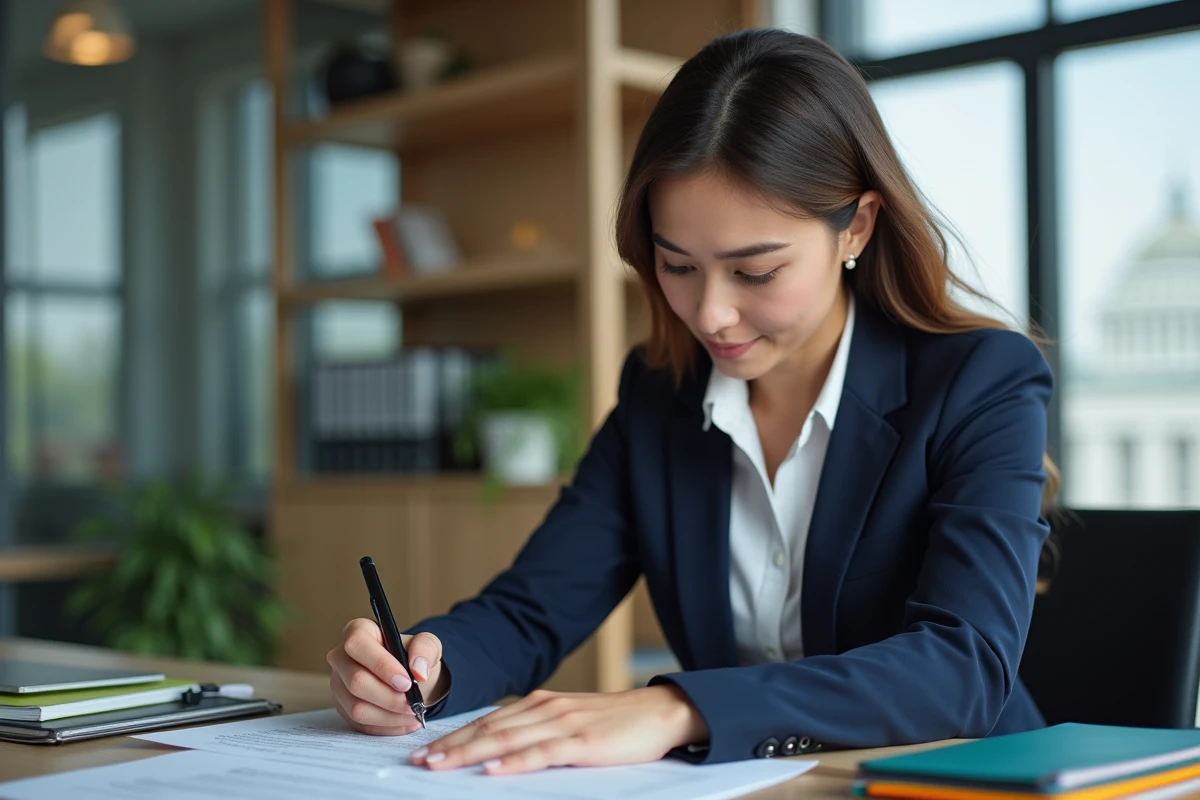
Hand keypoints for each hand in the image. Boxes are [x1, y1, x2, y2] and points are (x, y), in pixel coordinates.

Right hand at [326, 618, 448, 734]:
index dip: (381, 664)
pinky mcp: (343, 708)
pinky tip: (405, 721)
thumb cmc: (413, 656)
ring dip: (390, 716)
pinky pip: (361, 724)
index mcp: (358, 631)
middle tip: (414, 702)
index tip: (406, 682)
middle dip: (389, 697)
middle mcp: (341, 657)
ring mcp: (339, 684)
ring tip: (414, 712)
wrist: (410, 678)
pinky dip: (387, 727)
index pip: (358, 644)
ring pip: (357, 708)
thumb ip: (426, 649)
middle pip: (356, 682)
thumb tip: (418, 670)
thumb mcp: (428, 644)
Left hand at [410, 685, 708, 774]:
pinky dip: (514, 762)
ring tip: (440, 765)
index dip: (455, 736)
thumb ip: (537, 728)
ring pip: (506, 740)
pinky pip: (541, 753)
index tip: (426, 751)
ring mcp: (562, 724)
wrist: (658, 712)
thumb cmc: (615, 723)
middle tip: (419, 761)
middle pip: (488, 729)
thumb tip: (501, 746)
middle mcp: (545, 709)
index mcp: (539, 704)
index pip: (488, 721)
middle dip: (451, 746)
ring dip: (469, 753)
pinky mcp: (581, 743)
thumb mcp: (569, 719)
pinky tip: (493, 770)